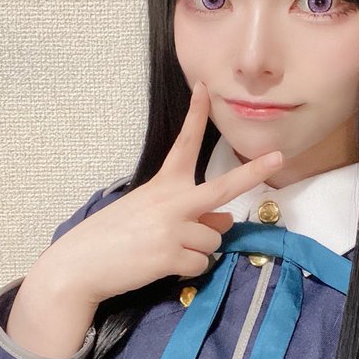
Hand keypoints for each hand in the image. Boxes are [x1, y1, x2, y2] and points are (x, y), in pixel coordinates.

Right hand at [35, 81, 284, 304]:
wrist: (79, 265)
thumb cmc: (110, 237)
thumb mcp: (147, 214)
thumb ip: (186, 212)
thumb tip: (225, 220)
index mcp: (162, 184)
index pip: (184, 144)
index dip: (196, 115)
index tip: (205, 88)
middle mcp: (172, 201)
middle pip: (224, 187)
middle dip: (253, 172)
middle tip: (278, 157)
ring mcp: (173, 228)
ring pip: (213, 239)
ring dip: (198, 250)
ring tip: (167, 251)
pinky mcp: (171, 255)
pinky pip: (200, 264)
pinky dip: (187, 270)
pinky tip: (163, 266)